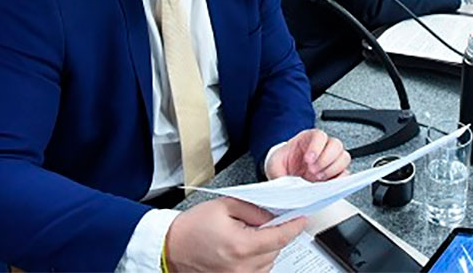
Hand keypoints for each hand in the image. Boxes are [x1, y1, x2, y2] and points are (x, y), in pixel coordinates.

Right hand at [164, 197, 305, 271]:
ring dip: (267, 249)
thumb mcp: (225, 206)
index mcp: (241, 245)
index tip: (302, 219)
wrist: (170, 247)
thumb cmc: (193, 226)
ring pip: (269, 263)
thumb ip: (254, 208)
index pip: (280, 237)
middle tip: (264, 222)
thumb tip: (274, 214)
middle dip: (275, 234)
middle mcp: (242, 267)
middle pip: (276, 250)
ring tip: (248, 236)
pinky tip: (246, 250)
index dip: (294, 226)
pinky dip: (258, 261)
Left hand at [265, 129, 349, 181]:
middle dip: (325, 160)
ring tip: (318, 178)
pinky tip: (326, 184)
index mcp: (308, 139)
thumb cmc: (281, 165)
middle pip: (336, 145)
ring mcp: (331, 160)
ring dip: (332, 169)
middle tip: (312, 171)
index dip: (316, 147)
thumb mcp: (274, 165)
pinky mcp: (335, 173)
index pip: (319, 136)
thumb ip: (279, 172)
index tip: (307, 159)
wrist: (283, 175)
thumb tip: (284, 186)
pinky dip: (339, 180)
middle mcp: (322, 147)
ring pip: (344, 157)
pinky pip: (346, 174)